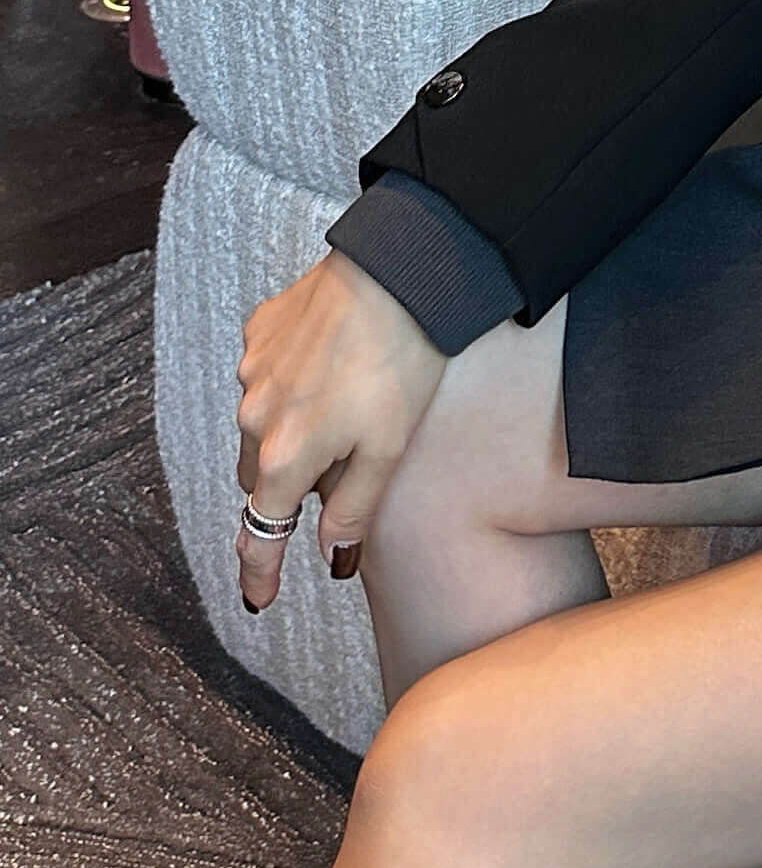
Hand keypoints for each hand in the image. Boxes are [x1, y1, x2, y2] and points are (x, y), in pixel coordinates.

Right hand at [234, 252, 443, 614]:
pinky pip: (265, 373)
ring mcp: (252, 370)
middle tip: (337, 471)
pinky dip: (291, 381)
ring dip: (290, 430)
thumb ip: (353, 508)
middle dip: (288, 486)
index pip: (262, 530)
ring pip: (261, 424)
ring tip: (346, 406)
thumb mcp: (389, 449)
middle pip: (261, 476)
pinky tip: (332, 363)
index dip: (260, 569)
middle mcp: (255, 417)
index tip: (259, 597)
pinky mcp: (260, 330)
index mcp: (286, 456)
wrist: (399, 270)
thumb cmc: (404, 359)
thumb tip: (331, 553)